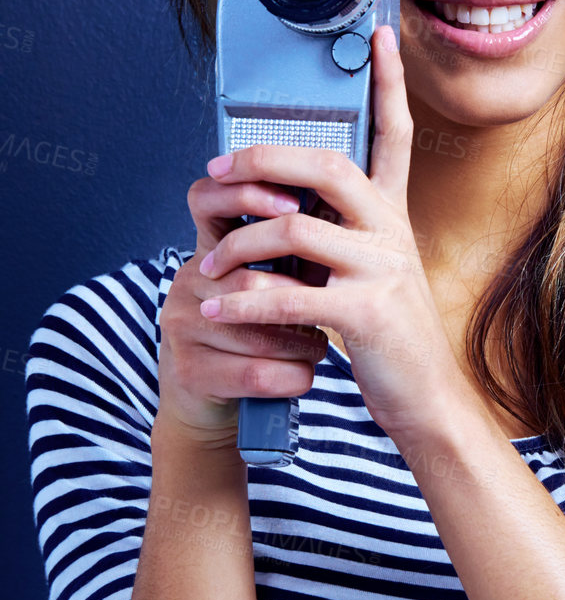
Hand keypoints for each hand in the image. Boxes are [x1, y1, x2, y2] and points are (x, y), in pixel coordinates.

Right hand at [158, 159, 329, 450]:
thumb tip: (348, 201)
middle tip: (329, 308)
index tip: (294, 207)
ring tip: (318, 344)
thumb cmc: (261, 334)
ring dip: (303, 343)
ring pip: (259, 329)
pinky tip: (303, 374)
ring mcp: (181, 327)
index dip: (246, 198)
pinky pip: (256, 372)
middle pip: (250, 278)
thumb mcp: (273, 281)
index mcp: (209, 250)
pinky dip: (293, 376)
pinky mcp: (190, 372)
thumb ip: (294, 246)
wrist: (221, 402)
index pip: (207, 200)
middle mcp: (187, 282)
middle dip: (302, 298)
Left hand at [192, 25, 464, 451]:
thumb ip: (340, 234)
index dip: (389, 82)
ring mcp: (383, 271)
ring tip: (208, 269)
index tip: (378, 34)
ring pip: (294, 229)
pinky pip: (287, 294)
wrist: (426, 400)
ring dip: (238, 246)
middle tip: (219, 174)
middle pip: (326, 167)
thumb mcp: (373, 272)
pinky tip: (219, 308)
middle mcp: (393, 233)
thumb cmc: (390, 338)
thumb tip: (282, 204)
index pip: (395, 135)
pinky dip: (243, 301)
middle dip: (262, 163)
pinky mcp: (366, 313)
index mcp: (393, 217)